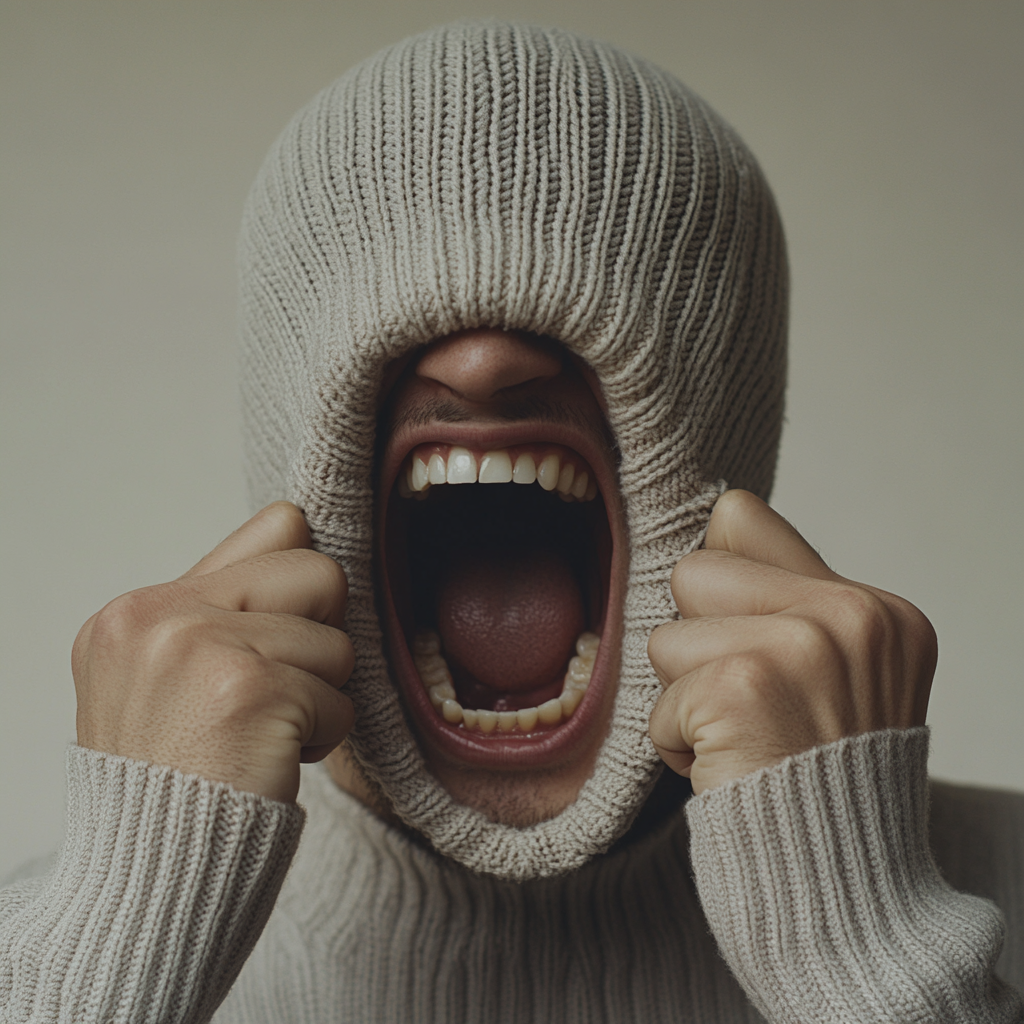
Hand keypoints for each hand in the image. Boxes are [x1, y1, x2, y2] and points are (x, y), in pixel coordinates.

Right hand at [72, 502, 354, 802]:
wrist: (149, 874)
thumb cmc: (175, 775)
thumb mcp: (168, 674)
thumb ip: (225, 602)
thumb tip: (297, 521)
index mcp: (138, 610)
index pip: (278, 527)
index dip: (302, 589)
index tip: (280, 639)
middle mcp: (160, 618)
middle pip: (322, 572)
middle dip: (318, 641)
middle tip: (271, 693)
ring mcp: (202, 648)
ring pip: (337, 642)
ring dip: (317, 699)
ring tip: (260, 734)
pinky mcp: (249, 690)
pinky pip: (341, 698)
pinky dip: (320, 738)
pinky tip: (269, 760)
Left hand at [647, 490, 935, 794]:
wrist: (847, 883)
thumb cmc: (824, 777)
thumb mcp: (843, 675)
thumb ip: (789, 604)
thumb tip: (713, 529)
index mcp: (873, 608)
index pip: (739, 517)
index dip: (719, 581)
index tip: (739, 634)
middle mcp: (846, 617)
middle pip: (691, 570)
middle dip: (697, 642)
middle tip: (748, 700)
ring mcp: (796, 647)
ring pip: (664, 638)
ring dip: (684, 700)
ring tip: (742, 738)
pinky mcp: (739, 689)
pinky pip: (656, 702)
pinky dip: (677, 746)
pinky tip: (729, 768)